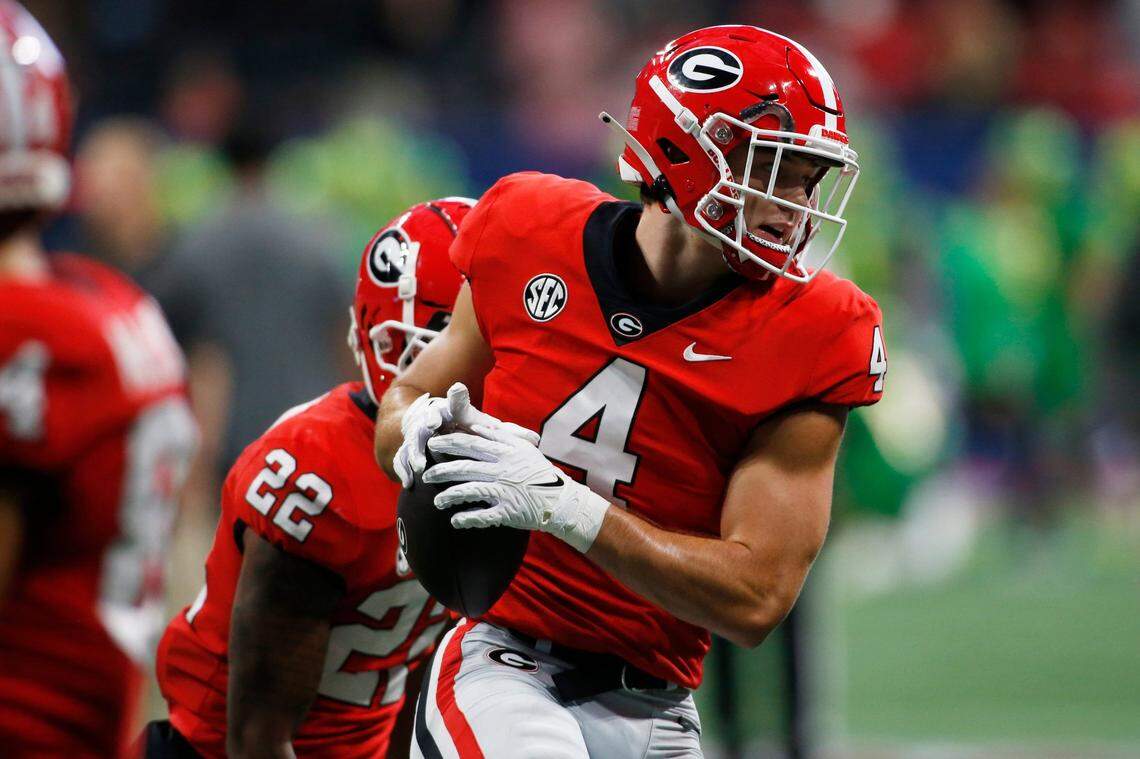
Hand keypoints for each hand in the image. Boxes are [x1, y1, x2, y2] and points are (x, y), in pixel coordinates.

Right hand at [392, 383, 537, 487]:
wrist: (427, 423)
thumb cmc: (462, 426)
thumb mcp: (482, 426)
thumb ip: (507, 434)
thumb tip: (537, 440)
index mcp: (454, 412)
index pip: (457, 403)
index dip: (457, 396)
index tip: (458, 389)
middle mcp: (434, 418)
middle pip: (431, 416)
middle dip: (430, 418)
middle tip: (433, 422)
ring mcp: (418, 432)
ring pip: (415, 438)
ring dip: (416, 449)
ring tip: (421, 465)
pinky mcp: (406, 447)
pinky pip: (403, 458)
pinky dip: (405, 468)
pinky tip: (410, 481)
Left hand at [422, 424, 610, 552]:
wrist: (561, 500)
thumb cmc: (539, 472)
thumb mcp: (524, 448)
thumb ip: (500, 436)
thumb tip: (477, 426)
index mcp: (506, 452)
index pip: (471, 444)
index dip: (449, 443)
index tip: (433, 443)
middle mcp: (503, 469)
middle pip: (465, 467)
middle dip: (441, 471)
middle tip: (426, 476)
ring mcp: (505, 491)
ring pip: (469, 491)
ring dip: (450, 496)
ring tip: (437, 502)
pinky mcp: (508, 511)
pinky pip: (482, 516)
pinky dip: (466, 519)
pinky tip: (455, 521)